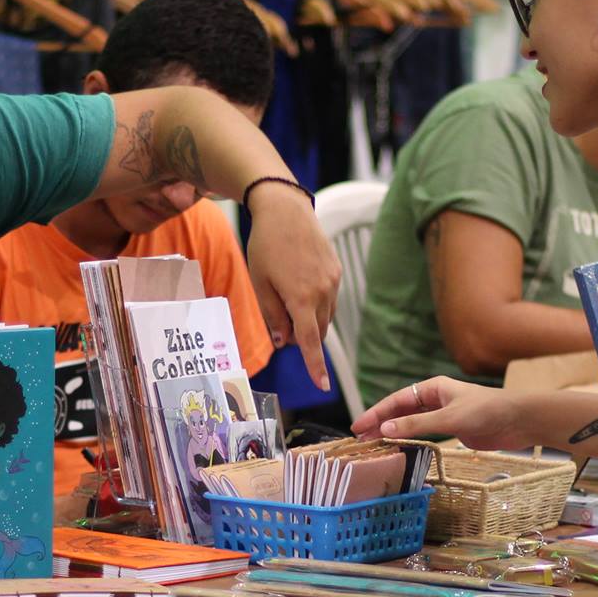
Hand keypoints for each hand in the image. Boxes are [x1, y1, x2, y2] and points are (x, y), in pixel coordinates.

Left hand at [245, 183, 341, 389]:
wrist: (286, 210)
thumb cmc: (266, 246)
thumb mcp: (260, 284)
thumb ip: (272, 316)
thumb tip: (284, 341)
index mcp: (301, 299)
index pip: (310, 343)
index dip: (315, 367)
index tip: (323, 386)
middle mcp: (323, 292)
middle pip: (316, 332)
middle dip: (300, 336)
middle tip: (279, 318)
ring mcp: (333, 281)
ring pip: (324, 317)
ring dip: (308, 319)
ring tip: (287, 295)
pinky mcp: (337, 271)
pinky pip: (329, 299)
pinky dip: (316, 303)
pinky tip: (299, 283)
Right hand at [349, 377, 528, 450]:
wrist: (519, 421)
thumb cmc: (487, 412)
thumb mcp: (449, 418)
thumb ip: (417, 425)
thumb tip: (385, 429)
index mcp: (433, 388)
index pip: (396, 400)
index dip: (376, 413)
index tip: (358, 426)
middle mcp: (435, 400)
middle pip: (400, 412)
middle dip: (380, 423)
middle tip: (360, 439)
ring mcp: (443, 415)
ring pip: (411, 423)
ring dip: (393, 433)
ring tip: (373, 445)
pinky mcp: (453, 430)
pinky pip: (425, 435)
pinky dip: (410, 441)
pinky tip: (399, 449)